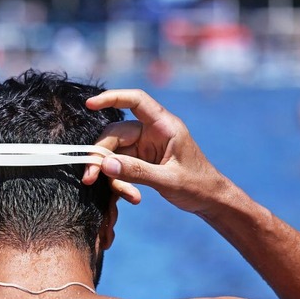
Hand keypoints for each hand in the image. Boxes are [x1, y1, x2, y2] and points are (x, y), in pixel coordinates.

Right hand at [83, 89, 227, 213]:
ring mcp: (144, 147)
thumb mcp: (167, 180)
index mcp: (163, 126)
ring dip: (113, 176)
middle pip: (115, 135)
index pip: (136, 100)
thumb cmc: (198, 185)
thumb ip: (136, 171)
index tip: (90, 104)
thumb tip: (104, 165)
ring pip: (114, 154)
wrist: (210, 200)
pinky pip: (120, 168)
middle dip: (101, 157)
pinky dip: (120, 183)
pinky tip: (132, 197)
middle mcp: (151, 132)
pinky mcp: (140, 162)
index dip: (112, 98)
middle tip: (90, 179)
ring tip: (127, 196)